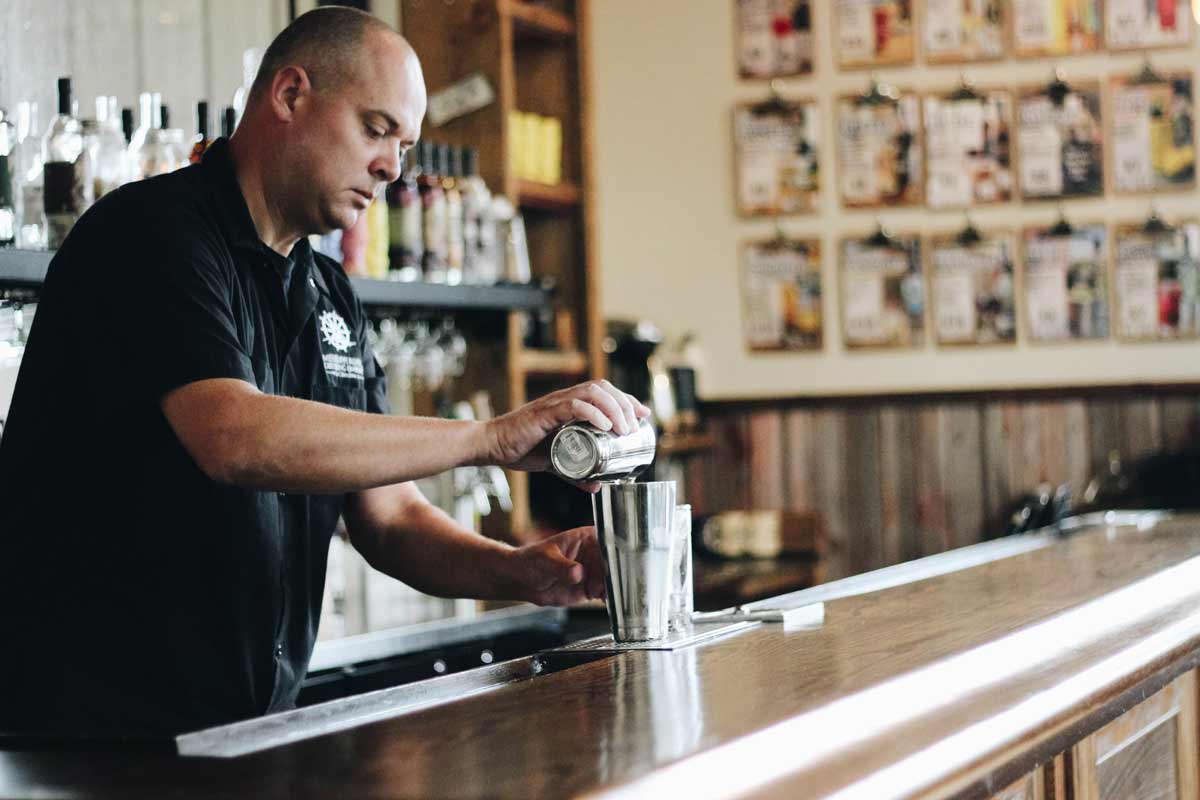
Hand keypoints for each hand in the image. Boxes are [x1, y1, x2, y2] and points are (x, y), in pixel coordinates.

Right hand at [482, 380, 650, 475]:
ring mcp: (554, 404)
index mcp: (569, 405)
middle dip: (626, 404)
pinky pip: (572, 406)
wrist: (492, 446)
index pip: (605, 392)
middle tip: (635, 427)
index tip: (644, 415)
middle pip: (604, 388)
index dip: (627, 400)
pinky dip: (592, 413)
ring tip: (624, 428)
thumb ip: (575, 474)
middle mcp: (564, 399)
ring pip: (592, 393)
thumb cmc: (521, 448)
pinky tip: (605, 426)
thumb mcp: (555, 462)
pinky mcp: (543, 414)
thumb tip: (596, 487)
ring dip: (614, 408)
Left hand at [509, 526, 606, 605]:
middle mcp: (594, 554)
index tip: (611, 566)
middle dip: (612, 576)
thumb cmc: (531, 561)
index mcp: (587, 538)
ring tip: (596, 593)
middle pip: (613, 564)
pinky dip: (605, 598)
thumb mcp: (545, 560)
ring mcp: (593, 572)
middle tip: (602, 586)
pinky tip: (600, 600)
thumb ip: (562, 566)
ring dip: (610, 589)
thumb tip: (577, 572)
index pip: (607, 544)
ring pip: (611, 580)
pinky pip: (604, 593)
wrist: (522, 581)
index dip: (613, 554)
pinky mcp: (590, 588)